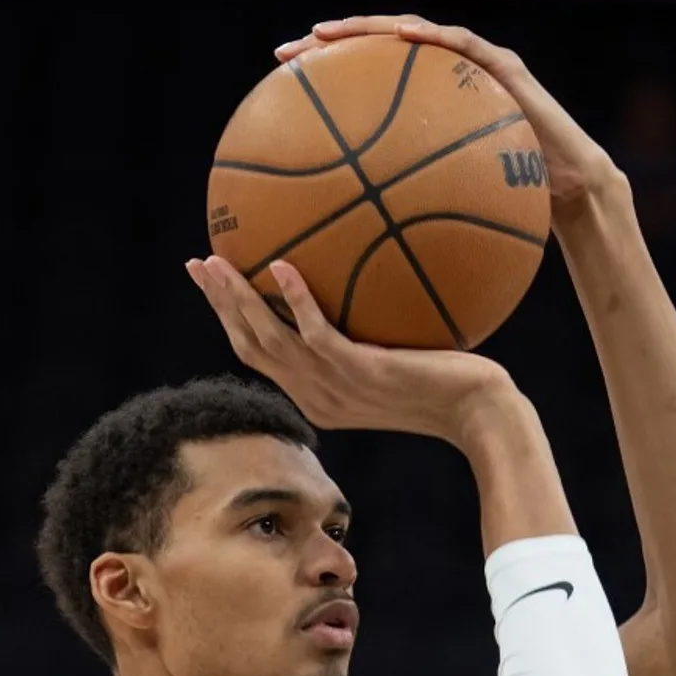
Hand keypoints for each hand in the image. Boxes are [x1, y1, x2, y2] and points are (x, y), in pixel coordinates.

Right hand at [186, 256, 512, 446]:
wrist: (477, 412)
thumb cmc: (446, 382)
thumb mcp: (395, 361)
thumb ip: (368, 338)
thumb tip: (362, 286)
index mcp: (317, 395)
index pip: (260, 356)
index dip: (230, 319)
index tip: (214, 283)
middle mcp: (318, 395)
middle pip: (252, 347)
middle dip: (220, 305)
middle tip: (198, 264)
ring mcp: (336, 387)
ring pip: (271, 341)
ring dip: (239, 301)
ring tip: (217, 262)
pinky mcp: (361, 373)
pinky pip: (318, 334)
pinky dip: (296, 301)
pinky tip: (280, 266)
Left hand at [275, 15, 625, 222]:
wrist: (568, 190)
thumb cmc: (508, 208)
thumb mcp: (445, 216)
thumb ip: (407, 216)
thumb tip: (359, 254)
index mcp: (423, 117)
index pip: (365, 94)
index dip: (323, 91)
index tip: (279, 96)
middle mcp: (441, 83)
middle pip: (375, 56)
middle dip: (328, 50)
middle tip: (284, 55)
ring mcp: (471, 68)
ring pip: (411, 36)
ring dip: (367, 30)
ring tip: (326, 34)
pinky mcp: (502, 66)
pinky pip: (462, 45)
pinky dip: (430, 37)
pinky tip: (400, 37)